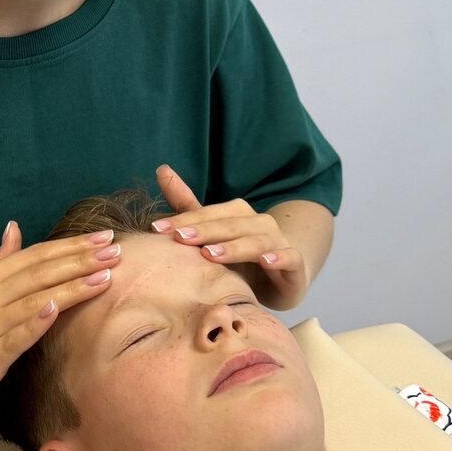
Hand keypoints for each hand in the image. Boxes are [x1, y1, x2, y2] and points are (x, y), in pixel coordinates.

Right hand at [0, 221, 117, 416]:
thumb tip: (14, 228)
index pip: (34, 256)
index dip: (70, 246)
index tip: (102, 236)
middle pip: (39, 272)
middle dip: (81, 260)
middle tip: (116, 249)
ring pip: (33, 300)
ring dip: (71, 286)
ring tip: (105, 276)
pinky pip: (14, 337)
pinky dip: (35, 321)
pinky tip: (56, 309)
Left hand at [152, 163, 307, 309]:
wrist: (282, 281)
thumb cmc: (240, 258)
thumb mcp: (212, 236)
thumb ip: (189, 207)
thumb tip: (162, 169)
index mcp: (239, 215)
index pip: (209, 213)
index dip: (184, 219)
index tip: (156, 229)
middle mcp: (260, 224)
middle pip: (232, 224)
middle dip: (205, 230)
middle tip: (180, 238)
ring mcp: (279, 243)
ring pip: (258, 240)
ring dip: (235, 247)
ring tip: (210, 255)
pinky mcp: (294, 266)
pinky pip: (289, 257)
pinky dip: (279, 257)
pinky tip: (265, 261)